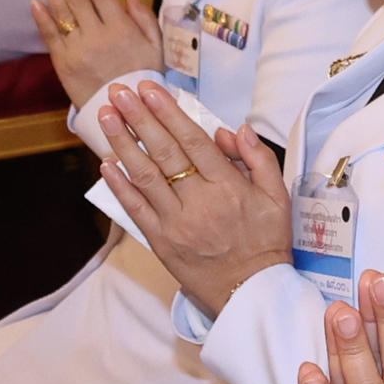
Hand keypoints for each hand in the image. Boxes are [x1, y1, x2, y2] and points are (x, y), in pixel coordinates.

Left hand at [33, 0, 161, 105]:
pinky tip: (35, 0)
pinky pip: (50, 37)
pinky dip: (42, 18)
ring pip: (62, 12)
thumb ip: (144, 19)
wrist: (124, 114)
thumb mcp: (156, 48)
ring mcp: (78, 50)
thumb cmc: (143, 78)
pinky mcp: (63, 64)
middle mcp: (98, 36)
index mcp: (122, 29)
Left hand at [94, 80, 290, 317]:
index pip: (194, 141)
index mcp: (230, 187)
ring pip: (145, 176)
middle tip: (119, 92)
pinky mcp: (162, 242)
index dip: (169, 113)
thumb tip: (237, 130)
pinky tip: (107, 163)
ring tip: (105, 116)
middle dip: (139, 118)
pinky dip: (120, 186)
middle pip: (165, 152)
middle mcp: (201, 202)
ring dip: (122, 144)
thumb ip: (260, 159)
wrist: (251, 293)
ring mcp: (178, 223)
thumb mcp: (278, 198)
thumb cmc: (265, 243)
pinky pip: (136, 210)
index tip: (151, 90)